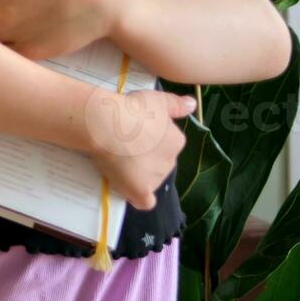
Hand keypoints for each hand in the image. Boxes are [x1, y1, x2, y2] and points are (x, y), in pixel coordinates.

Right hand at [86, 89, 196, 208]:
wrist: (106, 125)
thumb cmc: (131, 109)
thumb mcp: (156, 99)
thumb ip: (176, 104)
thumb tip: (193, 104)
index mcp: (176, 141)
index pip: (168, 145)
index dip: (150, 139)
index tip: (135, 133)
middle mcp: (170, 162)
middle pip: (160, 162)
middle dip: (146, 157)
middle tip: (124, 146)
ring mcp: (155, 178)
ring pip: (151, 179)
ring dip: (139, 174)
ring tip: (117, 161)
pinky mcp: (140, 191)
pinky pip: (144, 201)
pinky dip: (138, 197)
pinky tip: (128, 189)